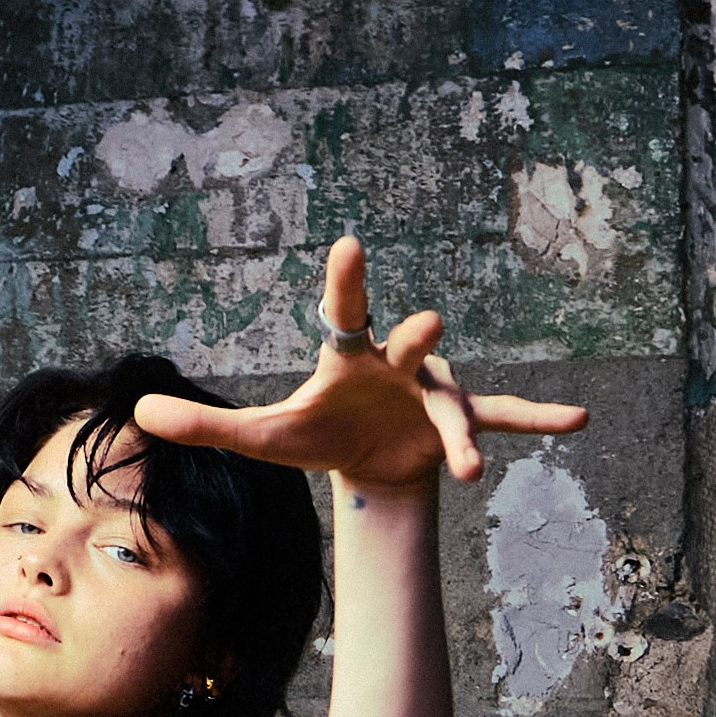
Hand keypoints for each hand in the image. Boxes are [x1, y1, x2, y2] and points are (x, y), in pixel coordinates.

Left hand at [132, 236, 587, 487]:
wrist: (367, 465)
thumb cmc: (316, 436)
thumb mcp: (260, 439)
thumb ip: (204, 425)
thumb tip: (137, 416)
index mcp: (349, 358)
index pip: (343, 313)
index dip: (345, 281)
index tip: (349, 245)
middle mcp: (397, 366)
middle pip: (409, 346)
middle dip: (419, 339)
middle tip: (430, 325)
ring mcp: (431, 395)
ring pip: (453, 404)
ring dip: (461, 435)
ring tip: (471, 471)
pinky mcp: (456, 426)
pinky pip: (501, 419)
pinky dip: (536, 419)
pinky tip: (579, 419)